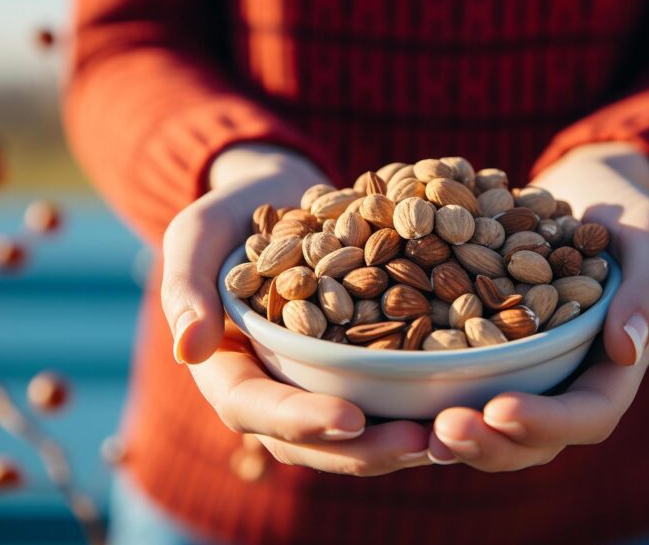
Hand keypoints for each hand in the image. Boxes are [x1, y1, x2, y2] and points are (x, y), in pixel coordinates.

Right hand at [162, 143, 430, 474]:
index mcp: (228, 369)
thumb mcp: (199, 233)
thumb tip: (189, 349)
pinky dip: (420, 406)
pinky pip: (386, 399)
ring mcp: (319, 385)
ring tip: (448, 435)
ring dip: (400, 443)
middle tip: (417, 442)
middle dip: (364, 450)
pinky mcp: (359, 369)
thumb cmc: (232, 215)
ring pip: (356, 434)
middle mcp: (275, 389)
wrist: (282, 198)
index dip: (301, 419)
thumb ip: (185, 284)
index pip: (255, 408)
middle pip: (312, 440)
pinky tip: (463, 403)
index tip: (349, 418)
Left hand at [427, 143, 648, 469]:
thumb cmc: (626, 215)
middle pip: (534, 441)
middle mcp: (568, 385)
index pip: (589, 414)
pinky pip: (463, 389)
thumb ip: (648, 288)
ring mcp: (528, 377)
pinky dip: (434, 398)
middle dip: (490, 444)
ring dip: (458, 437)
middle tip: (442, 433)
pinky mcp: (490, 357)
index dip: (547, 422)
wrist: (584, 196)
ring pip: (494, 428)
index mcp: (614, 369)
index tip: (500, 409)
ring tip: (419, 431)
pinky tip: (394, 392)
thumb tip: (627, 350)